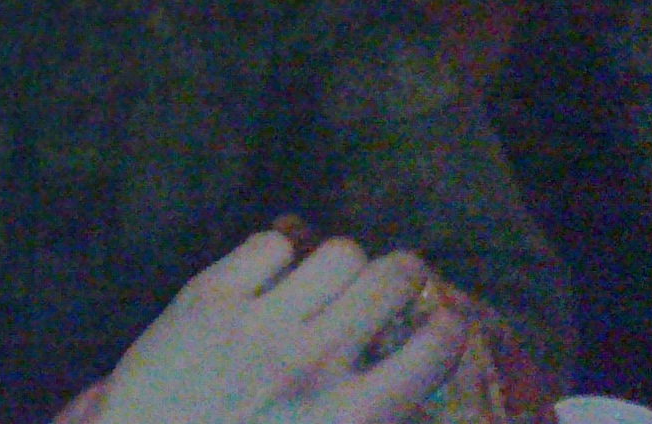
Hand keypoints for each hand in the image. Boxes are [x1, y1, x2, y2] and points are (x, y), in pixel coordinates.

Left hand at [88, 229, 467, 423]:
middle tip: (390, 282)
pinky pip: (270, 244)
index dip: (444, 327)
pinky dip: (277, 257)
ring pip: (338, 252)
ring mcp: (259, 325)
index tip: (438, 321)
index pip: (434, 348)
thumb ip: (365, 410)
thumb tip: (398, 369)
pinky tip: (267, 280)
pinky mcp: (207, 297)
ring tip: (326, 282)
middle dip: (401, 274)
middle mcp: (313, 363)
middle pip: (391, 277)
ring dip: (341, 266)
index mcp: (352, 416)